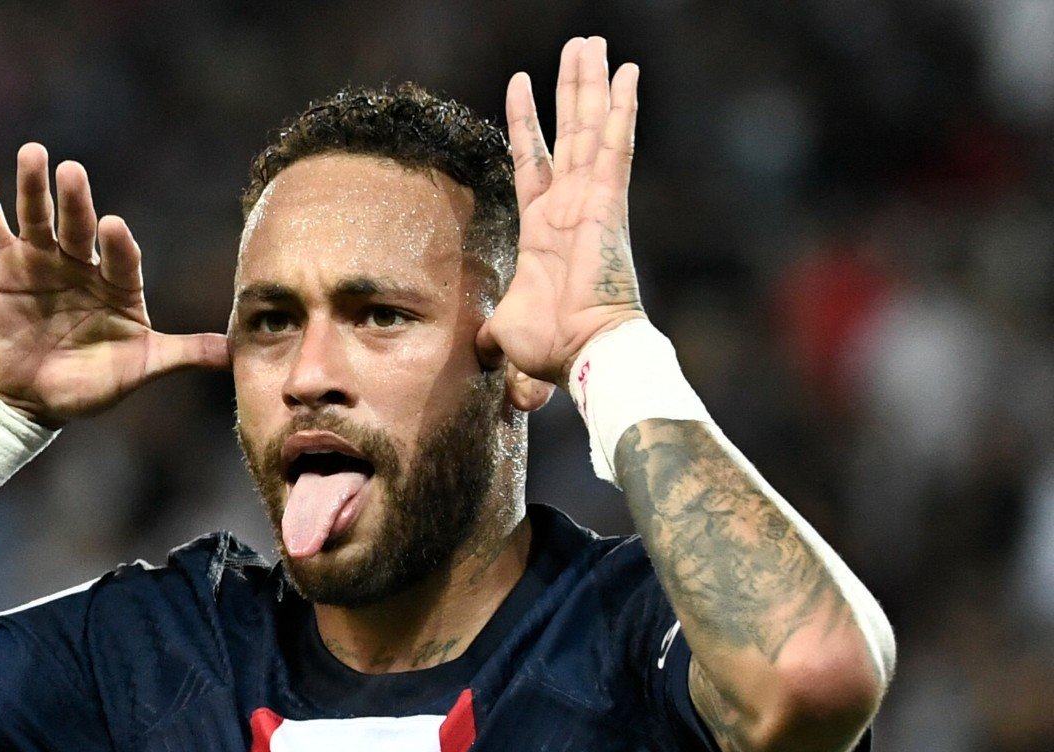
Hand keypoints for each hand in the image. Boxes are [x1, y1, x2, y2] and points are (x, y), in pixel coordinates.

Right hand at [0, 138, 228, 425]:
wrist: (28, 400)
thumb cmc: (87, 384)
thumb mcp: (138, 369)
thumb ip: (181, 354)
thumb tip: (236, 353)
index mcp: (117, 283)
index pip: (121, 257)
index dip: (117, 244)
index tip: (113, 226)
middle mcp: (79, 261)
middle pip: (78, 226)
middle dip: (75, 202)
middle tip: (71, 172)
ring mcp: (39, 256)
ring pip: (36, 214)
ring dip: (33, 184)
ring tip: (33, 154)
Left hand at [479, 37, 646, 384]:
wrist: (584, 353)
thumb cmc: (550, 347)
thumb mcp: (503, 331)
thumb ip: (489, 331)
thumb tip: (477, 354)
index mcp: (542, 227)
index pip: (531, 158)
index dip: (524, 121)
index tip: (519, 81)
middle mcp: (569, 205)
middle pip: (569, 131)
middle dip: (571, 88)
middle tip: (578, 46)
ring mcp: (590, 200)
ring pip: (590, 127)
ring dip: (591, 84)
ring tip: (591, 44)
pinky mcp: (608, 202)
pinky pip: (615, 146)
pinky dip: (622, 110)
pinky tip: (626, 74)